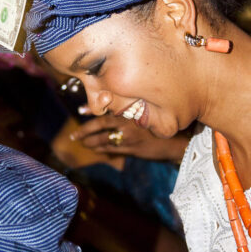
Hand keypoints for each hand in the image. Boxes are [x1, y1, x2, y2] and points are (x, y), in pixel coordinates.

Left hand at [69, 113, 188, 161]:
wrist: (176, 141)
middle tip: (74, 135)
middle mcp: (129, 121)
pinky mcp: (132, 149)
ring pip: (104, 139)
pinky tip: (95, 149)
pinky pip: (111, 149)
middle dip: (85, 130)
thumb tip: (110, 102)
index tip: (80, 110)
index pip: (108, 107)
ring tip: (82, 142)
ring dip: (90, 141)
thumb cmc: (161, 123)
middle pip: (101, 124)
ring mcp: (130, 136)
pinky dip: (101, 149)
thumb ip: (131, 108)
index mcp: (132, 109)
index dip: (92, 108)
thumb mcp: (147, 110)